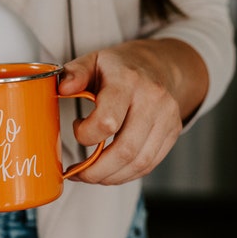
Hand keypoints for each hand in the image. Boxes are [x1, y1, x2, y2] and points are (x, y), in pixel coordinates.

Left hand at [58, 39, 206, 184]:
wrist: (158, 64)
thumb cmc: (118, 67)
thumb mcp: (92, 61)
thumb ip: (74, 73)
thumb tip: (63, 88)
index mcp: (127, 81)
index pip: (108, 121)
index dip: (86, 135)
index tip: (77, 127)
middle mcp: (152, 99)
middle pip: (125, 150)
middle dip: (96, 169)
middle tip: (77, 172)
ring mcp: (167, 117)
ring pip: (140, 163)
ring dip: (111, 177)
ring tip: (91, 175)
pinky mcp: (173, 132)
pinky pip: (150, 164)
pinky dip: (127, 174)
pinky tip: (110, 172)